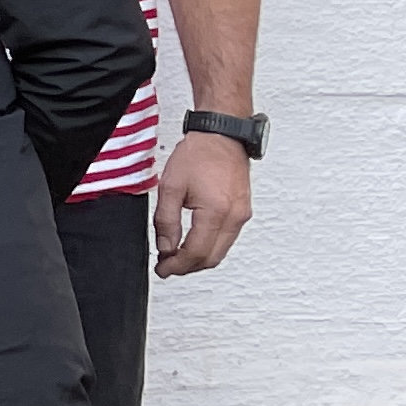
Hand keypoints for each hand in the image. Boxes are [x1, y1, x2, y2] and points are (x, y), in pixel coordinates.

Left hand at [155, 129, 253, 276]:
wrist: (222, 136)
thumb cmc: (199, 155)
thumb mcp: (171, 187)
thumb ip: (166, 221)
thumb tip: (165, 248)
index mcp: (216, 212)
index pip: (196, 253)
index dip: (176, 266)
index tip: (162, 269)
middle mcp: (235, 217)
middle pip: (211, 258)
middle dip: (187, 267)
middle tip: (166, 266)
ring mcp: (242, 215)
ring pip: (220, 252)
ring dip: (198, 259)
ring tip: (175, 256)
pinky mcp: (243, 212)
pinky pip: (226, 239)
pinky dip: (209, 247)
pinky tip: (193, 243)